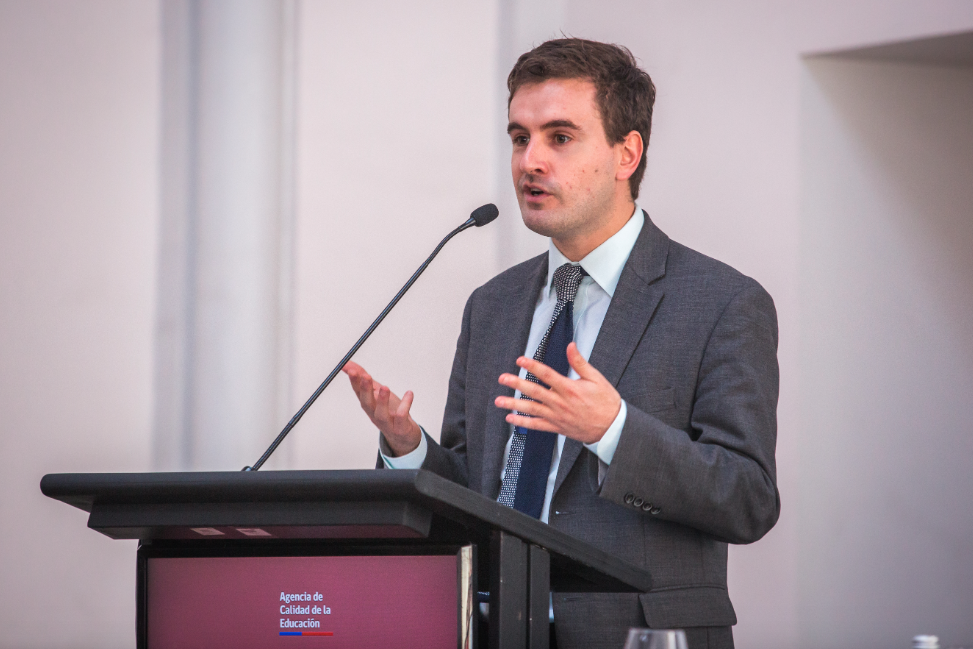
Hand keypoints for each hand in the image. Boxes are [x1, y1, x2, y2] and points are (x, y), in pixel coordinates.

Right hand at [342, 361, 421, 456]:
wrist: (404, 436)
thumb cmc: (390, 411)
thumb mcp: (376, 392)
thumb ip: (363, 377)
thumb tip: (347, 364)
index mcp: (369, 405)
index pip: (358, 393)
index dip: (354, 382)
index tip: (351, 370)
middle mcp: (375, 414)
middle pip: (367, 403)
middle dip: (365, 390)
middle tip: (366, 377)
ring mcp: (387, 423)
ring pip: (381, 414)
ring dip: (382, 401)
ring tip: (384, 387)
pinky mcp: (400, 428)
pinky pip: (401, 418)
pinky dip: (405, 406)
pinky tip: (409, 394)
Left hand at [494, 343, 621, 443]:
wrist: (611, 427)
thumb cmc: (605, 401)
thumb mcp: (596, 378)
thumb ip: (580, 363)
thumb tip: (570, 346)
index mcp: (569, 388)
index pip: (546, 374)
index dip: (532, 366)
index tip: (520, 360)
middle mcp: (560, 403)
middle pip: (534, 391)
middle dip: (517, 384)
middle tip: (502, 378)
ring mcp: (557, 416)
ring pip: (531, 409)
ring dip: (514, 404)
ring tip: (499, 401)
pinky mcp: (557, 427)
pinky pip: (536, 425)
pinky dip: (523, 423)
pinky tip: (510, 419)